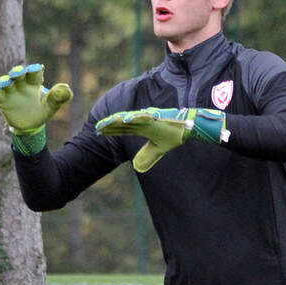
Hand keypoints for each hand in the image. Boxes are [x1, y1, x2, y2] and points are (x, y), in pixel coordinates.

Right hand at [0, 63, 72, 132]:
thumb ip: (59, 97)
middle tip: (19, 73)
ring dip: (4, 82)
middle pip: (18, 74)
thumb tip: (66, 88)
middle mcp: (20, 84)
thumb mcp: (51, 106)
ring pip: (5, 83)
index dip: (35, 70)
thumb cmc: (41, 111)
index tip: (39, 69)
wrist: (29, 125)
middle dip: (17, 72)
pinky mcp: (1, 101)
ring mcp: (9, 92)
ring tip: (5, 83)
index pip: (34, 73)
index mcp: (34, 82)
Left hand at [96, 107, 226, 171]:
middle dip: (108, 125)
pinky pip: (144, 117)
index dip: (110, 130)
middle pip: (122, 123)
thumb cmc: (174, 135)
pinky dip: (135, 118)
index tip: (98, 132)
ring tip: (106, 124)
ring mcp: (149, 118)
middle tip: (96, 129)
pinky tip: (125, 120)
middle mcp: (143, 121)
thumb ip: (147, 156)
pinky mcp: (157, 117)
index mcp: (142, 127)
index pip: (122, 129)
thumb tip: (136, 168)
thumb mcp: (158, 149)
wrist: (189, 127)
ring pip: (130, 118)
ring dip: (117, 120)